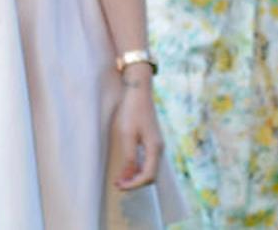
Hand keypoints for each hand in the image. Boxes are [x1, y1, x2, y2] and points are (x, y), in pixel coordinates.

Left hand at [111, 69, 162, 189]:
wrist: (138, 91)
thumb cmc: (132, 110)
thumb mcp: (127, 134)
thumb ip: (130, 156)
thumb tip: (130, 175)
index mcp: (155, 148)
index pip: (149, 176)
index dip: (134, 184)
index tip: (120, 186)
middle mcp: (159, 149)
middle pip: (151, 175)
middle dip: (135, 182)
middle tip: (118, 184)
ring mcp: (156, 144)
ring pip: (149, 168)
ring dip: (136, 176)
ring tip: (120, 179)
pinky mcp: (152, 140)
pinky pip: (147, 160)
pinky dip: (138, 167)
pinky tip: (126, 167)